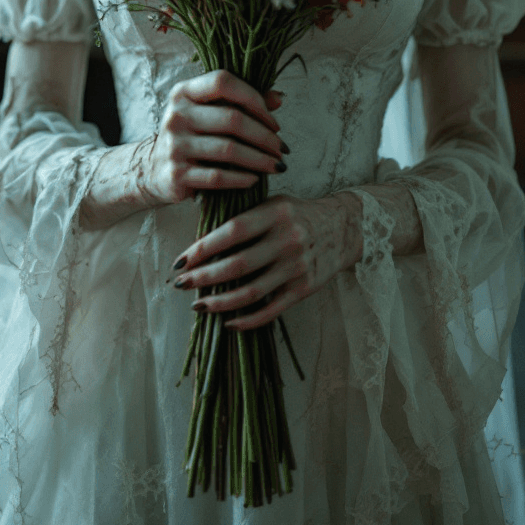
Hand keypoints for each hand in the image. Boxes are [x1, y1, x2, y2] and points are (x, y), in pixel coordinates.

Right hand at [138, 69, 286, 206]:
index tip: (273, 121)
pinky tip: (254, 179)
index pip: (223, 82)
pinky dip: (241, 179)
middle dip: (264, 136)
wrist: (153, 168)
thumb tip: (278, 98)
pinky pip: (217, 177)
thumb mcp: (210, 111)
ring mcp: (174, 145)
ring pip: (228, 150)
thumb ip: (243, 101)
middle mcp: (176, 115)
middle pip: (231, 119)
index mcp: (184, 92)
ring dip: (259, 160)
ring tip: (275, 165)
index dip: (254, 99)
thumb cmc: (192, 135)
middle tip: (281, 149)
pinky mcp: (176, 174)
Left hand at [170, 192, 358, 329]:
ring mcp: (297, 267)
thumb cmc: (297, 214)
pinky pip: (271, 310)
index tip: (180, 260)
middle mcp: (288, 240)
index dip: (203, 248)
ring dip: (220, 302)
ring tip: (199, 304)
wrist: (343, 227)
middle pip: (238, 265)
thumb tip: (198, 233)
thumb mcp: (273, 202)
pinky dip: (247, 320)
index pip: (232, 232)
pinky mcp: (304, 289)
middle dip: (204, 277)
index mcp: (276, 213)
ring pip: (251, 292)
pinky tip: (228, 322)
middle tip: (182, 284)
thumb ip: (242, 214)